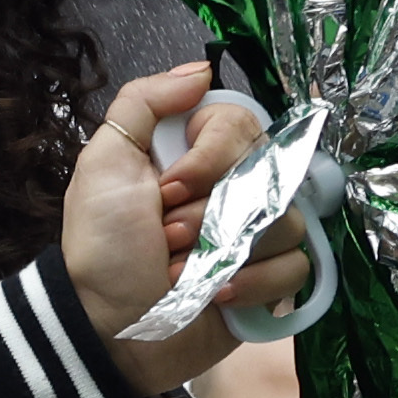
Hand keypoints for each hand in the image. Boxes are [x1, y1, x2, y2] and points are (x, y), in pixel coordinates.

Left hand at [61, 67, 304, 388]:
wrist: (107, 327)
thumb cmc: (101, 247)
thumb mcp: (105, 161)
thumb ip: (143, 102)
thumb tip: (201, 70)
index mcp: (197, 154)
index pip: (243, 124)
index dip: (210, 157)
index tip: (166, 188)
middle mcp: (235, 187)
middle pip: (270, 172)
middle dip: (210, 211)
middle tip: (166, 236)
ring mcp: (256, 236)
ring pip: (287, 220)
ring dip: (226, 251)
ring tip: (182, 271)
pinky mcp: (270, 282)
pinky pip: (296, 267)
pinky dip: (253, 284)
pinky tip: (217, 295)